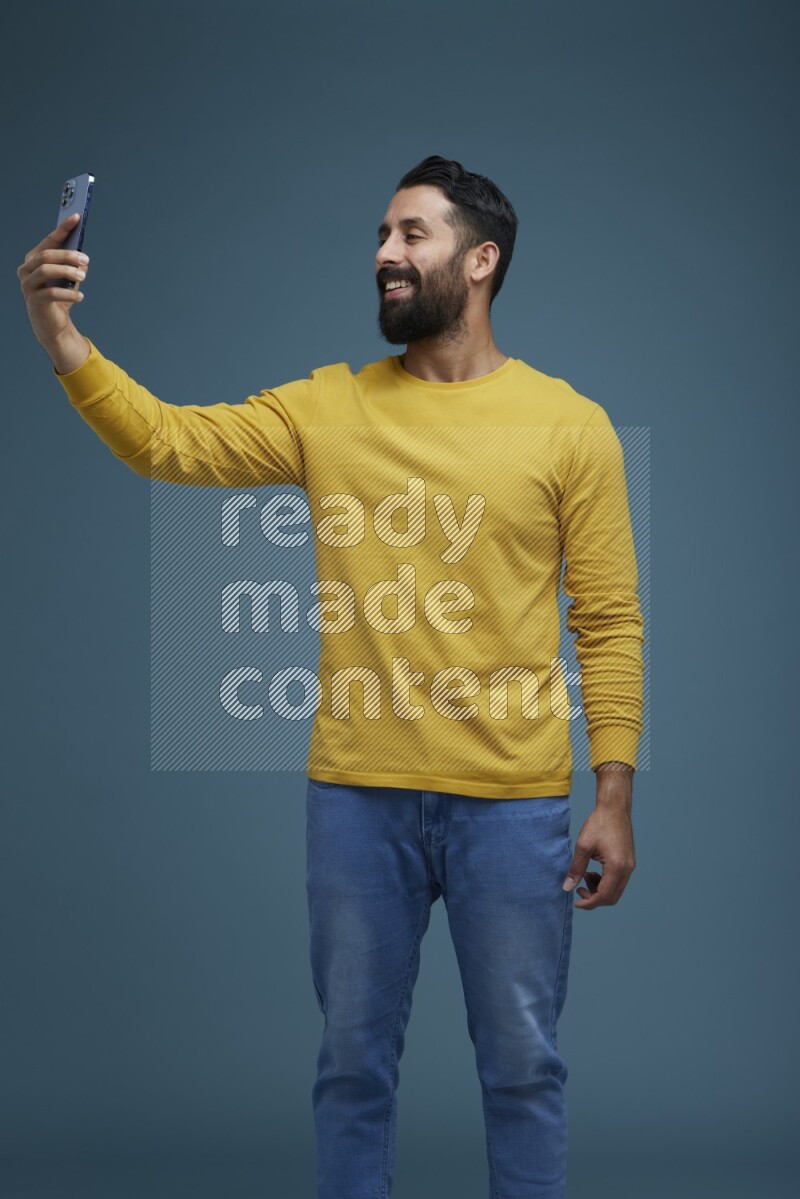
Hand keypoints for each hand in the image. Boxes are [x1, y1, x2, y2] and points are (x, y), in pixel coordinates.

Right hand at [17, 212, 89, 352]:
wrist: (52, 324)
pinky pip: (51, 293)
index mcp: (34, 259)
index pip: (49, 240)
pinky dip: (68, 293)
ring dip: (67, 271)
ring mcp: (27, 285)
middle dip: (68, 255)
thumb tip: (83, 258)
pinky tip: (80, 296)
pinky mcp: (34, 301)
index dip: (62, 228)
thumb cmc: (60, 297)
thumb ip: (74, 266)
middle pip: (46, 255)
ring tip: (83, 276)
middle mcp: (26, 269)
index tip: (76, 217)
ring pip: (46, 270)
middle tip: (85, 259)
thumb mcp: (69, 279)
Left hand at [562, 767, 635, 908]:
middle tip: (578, 888)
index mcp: (617, 867)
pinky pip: (618, 880)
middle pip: (612, 897)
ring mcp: (630, 866)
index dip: (589, 903)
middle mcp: (627, 869)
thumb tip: (567, 887)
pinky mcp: (629, 862)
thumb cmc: (599, 823)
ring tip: (585, 875)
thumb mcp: (583, 847)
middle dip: (594, 898)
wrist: (614, 807)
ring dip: (599, 889)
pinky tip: (593, 871)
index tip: (575, 901)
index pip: (604, 896)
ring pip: (616, 890)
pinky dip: (605, 881)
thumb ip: (576, 869)